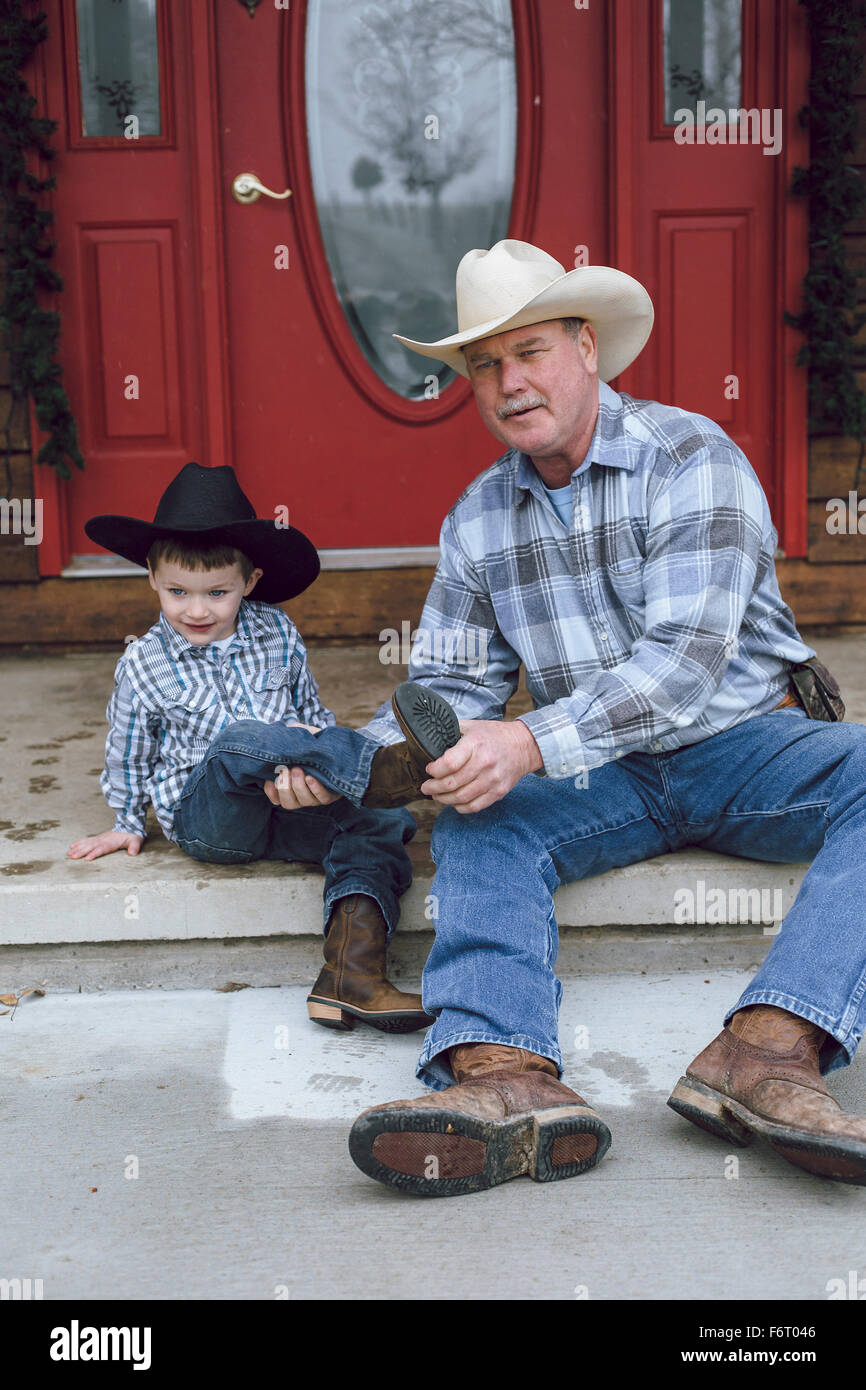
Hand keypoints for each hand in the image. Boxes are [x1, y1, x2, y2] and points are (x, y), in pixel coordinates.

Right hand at [67, 830, 143, 860]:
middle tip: (72, 857)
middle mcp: (104, 839)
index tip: (87, 858)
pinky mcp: (98, 838)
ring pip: (87, 843)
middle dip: (81, 851)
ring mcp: (100, 838)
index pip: (102, 848)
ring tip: (69, 853)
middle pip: (91, 846)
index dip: (94, 853)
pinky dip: (79, 843)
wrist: (129, 826)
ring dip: (78, 848)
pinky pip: (87, 840)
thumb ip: (134, 846)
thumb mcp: (136, 840)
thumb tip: (133, 853)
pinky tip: (72, 846)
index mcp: (112, 841)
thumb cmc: (133, 836)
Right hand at [261, 722, 340, 809]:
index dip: (271, 791)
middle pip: (288, 802)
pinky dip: (315, 788)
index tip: (269, 779)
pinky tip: (310, 777)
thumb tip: (286, 729)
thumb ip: (293, 735)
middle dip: (284, 787)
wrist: (339, 749)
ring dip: (298, 786)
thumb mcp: (303, 739)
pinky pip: (322, 798)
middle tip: (285, 770)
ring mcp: (316, 798)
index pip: (276, 798)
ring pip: (303, 801)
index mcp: (291, 787)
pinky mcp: (331, 795)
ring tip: (298, 769)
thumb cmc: (316, 745)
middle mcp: (302, 796)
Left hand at [421, 719, 542, 813]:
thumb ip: (451, 731)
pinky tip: (453, 802)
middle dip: (433, 788)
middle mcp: (485, 763)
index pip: (449, 763)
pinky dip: (460, 807)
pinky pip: (474, 806)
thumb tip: (428, 737)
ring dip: (443, 799)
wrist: (524, 746)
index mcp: (475, 744)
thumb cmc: (494, 735)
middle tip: (426, 787)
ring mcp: (493, 780)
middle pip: (452, 784)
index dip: (434, 770)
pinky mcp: (498, 792)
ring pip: (461, 798)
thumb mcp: (472, 726)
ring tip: (436, 795)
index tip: (429, 769)